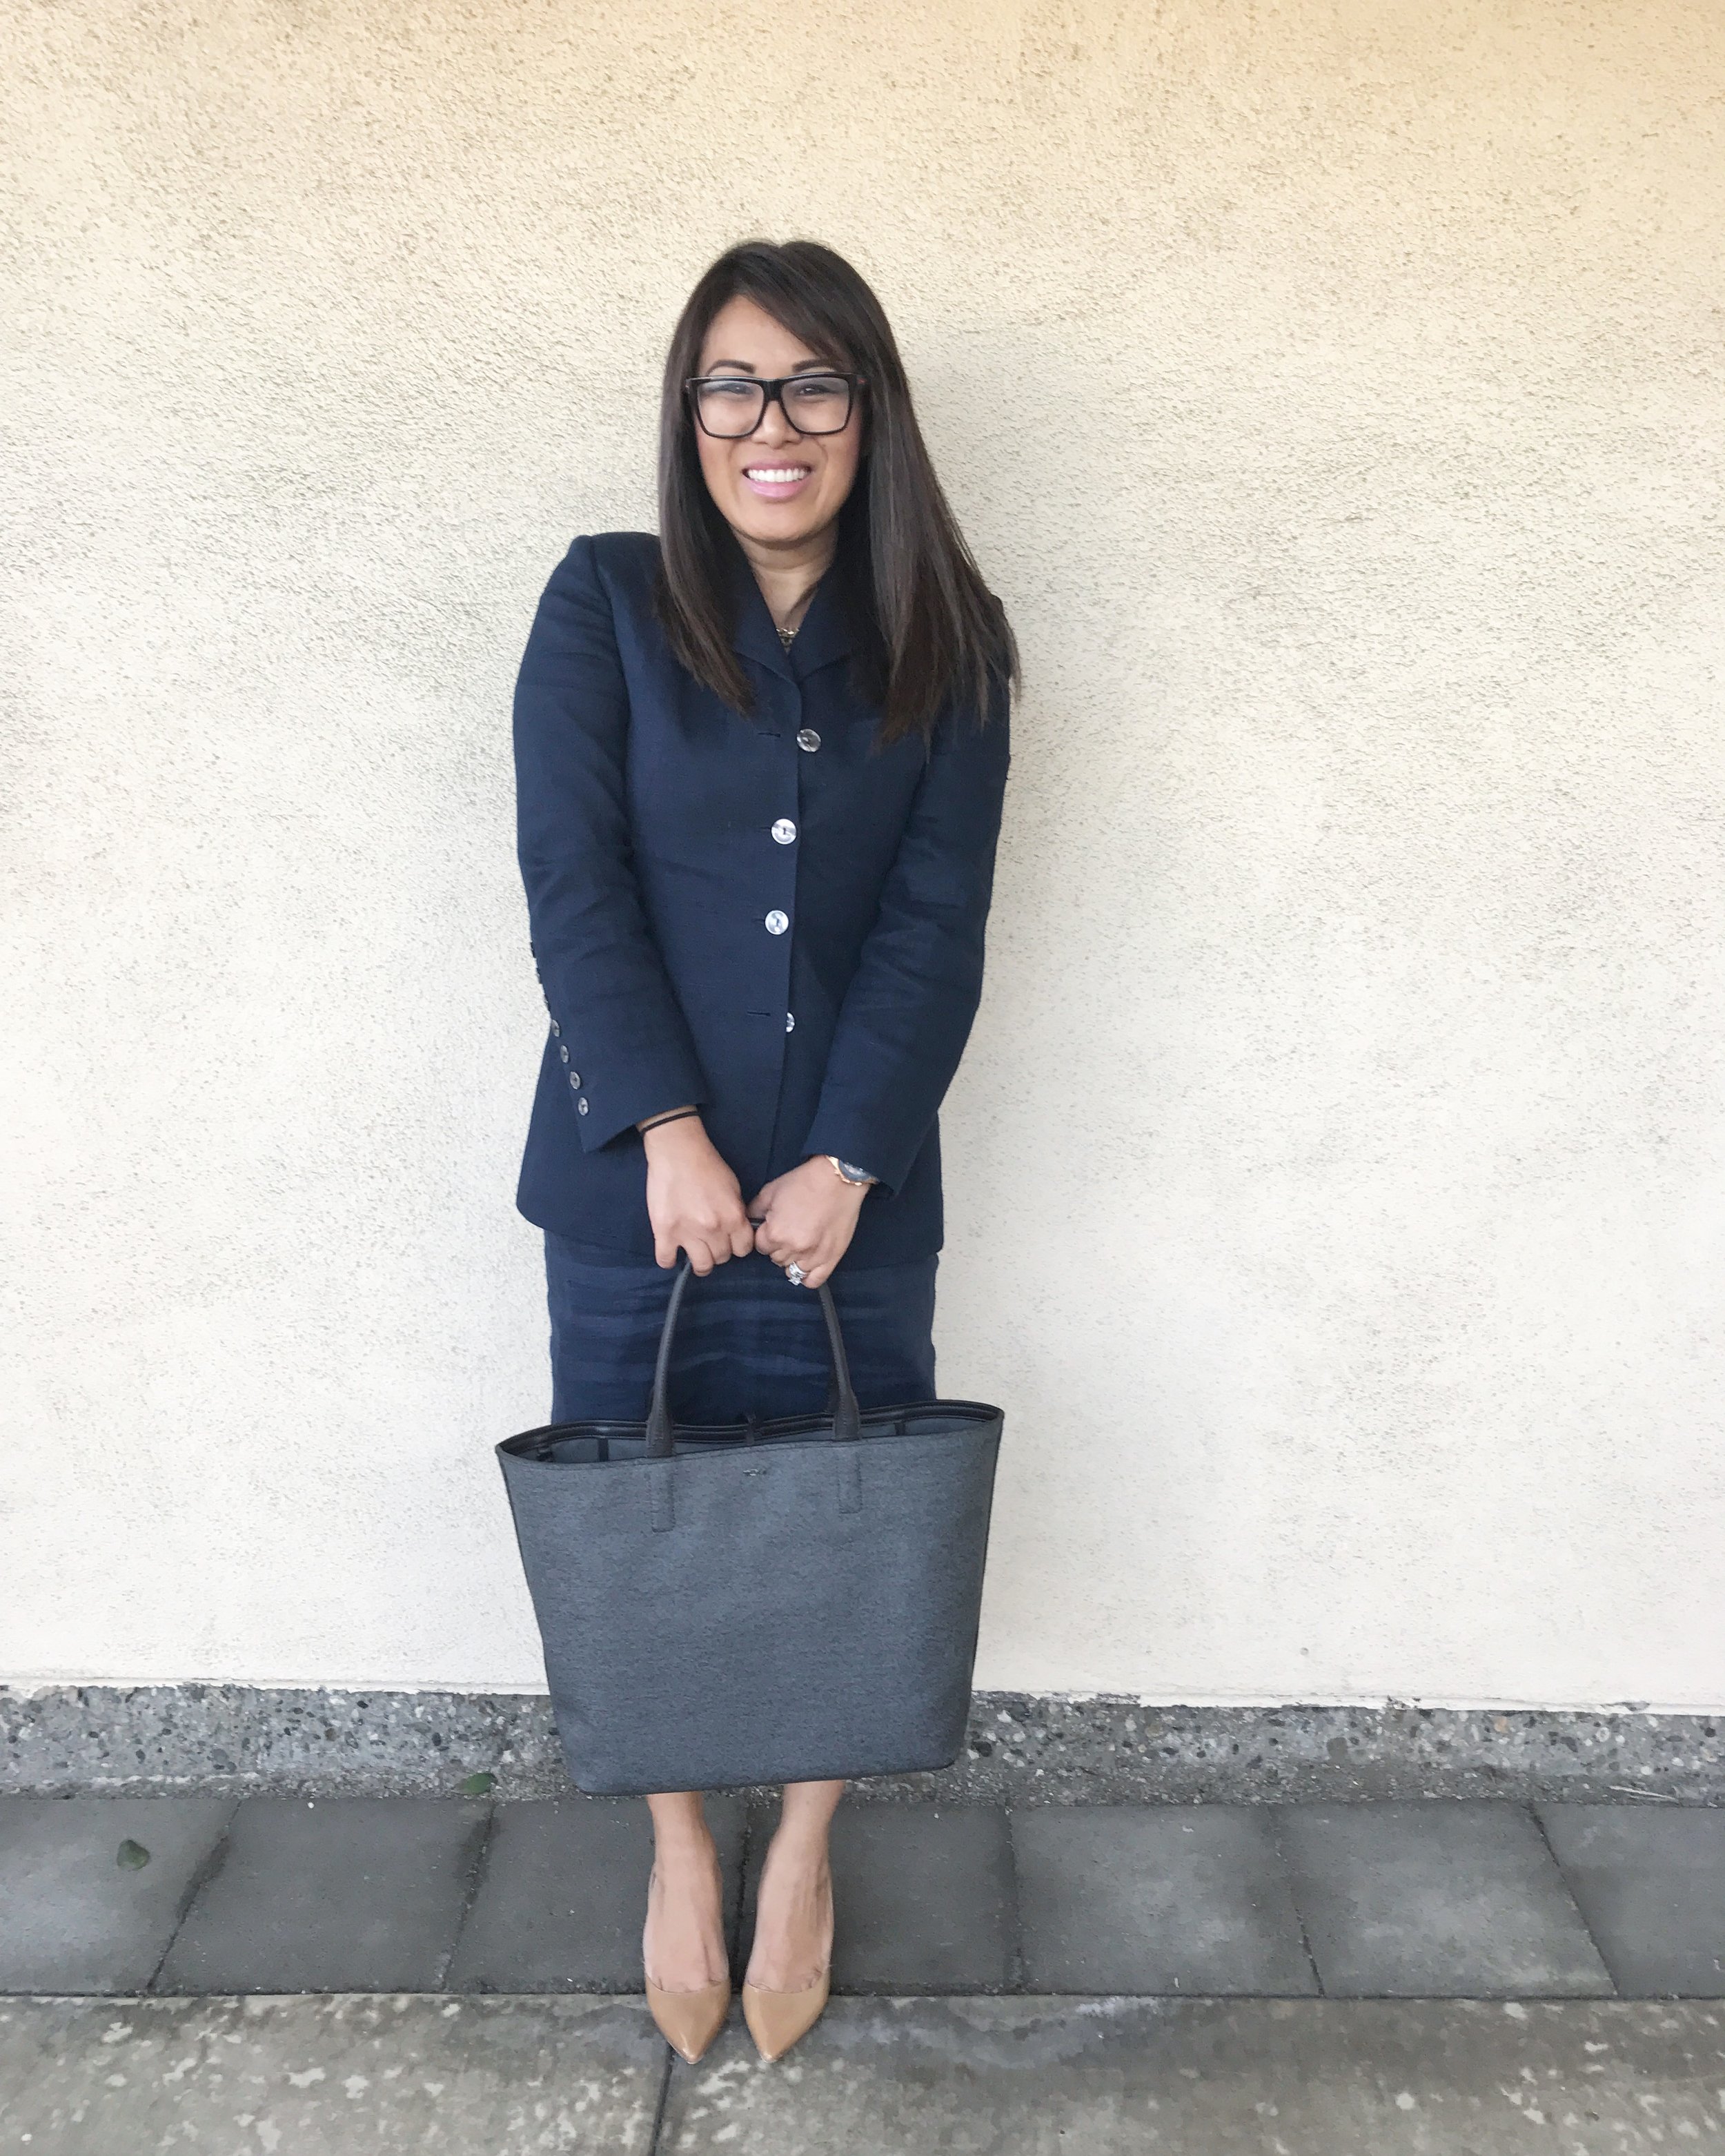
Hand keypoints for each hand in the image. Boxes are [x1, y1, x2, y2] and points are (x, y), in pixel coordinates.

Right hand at [641, 1115, 755, 1273]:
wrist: (677, 1152)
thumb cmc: (707, 1165)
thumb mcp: (734, 1188)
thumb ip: (736, 1213)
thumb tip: (735, 1231)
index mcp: (733, 1218)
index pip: (743, 1250)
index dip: (737, 1246)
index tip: (730, 1241)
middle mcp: (713, 1230)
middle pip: (722, 1258)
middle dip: (718, 1251)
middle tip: (710, 1242)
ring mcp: (688, 1233)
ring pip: (701, 1265)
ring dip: (700, 1262)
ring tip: (695, 1253)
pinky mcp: (664, 1232)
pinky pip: (666, 1260)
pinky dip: (668, 1260)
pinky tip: (671, 1253)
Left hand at [748, 1157, 867, 1289]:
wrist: (837, 1179)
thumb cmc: (804, 1182)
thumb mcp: (770, 1191)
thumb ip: (754, 1210)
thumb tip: (749, 1221)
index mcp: (774, 1233)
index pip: (760, 1247)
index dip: (765, 1236)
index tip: (773, 1227)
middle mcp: (792, 1249)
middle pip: (775, 1259)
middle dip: (778, 1247)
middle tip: (788, 1232)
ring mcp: (813, 1257)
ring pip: (792, 1270)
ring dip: (792, 1259)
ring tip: (799, 1244)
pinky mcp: (831, 1259)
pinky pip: (814, 1280)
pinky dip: (807, 1276)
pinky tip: (806, 1264)